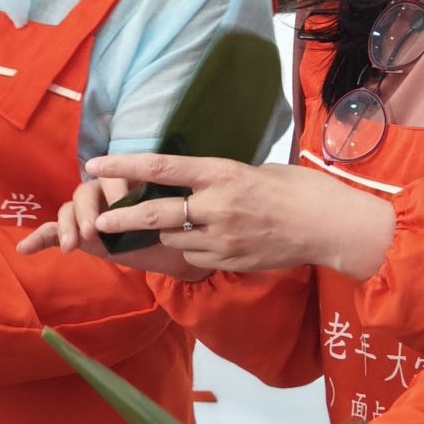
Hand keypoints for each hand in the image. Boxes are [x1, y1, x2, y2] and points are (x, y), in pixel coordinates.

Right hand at [19, 177, 205, 278]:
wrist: (174, 253)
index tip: (122, 203)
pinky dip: (38, 239)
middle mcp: (101, 194)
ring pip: (68, 210)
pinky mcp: (76, 234)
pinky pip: (52, 232)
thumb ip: (158, 206)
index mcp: (124, 182)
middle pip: (84, 192)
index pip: (110, 177)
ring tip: (71, 246)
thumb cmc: (174, 228)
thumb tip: (163, 202)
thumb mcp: (169, 215)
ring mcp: (86, 214)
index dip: (112, 188)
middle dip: (86, 211)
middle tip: (93, 232)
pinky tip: (24, 248)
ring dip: (67, 226)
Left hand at [85, 154, 397, 280]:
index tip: (95, 163)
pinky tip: (197, 242)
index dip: (123, 166)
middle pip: (155, 213)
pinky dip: (187, 250)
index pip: (160, 167)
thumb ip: (216, 178)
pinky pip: (194, 256)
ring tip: (150, 229)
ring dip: (159, 235)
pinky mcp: (229, 260)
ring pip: (172, 238)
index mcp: (221, 172)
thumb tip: (186, 180)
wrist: (329, 225)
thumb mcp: (252, 170)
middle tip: (99, 218)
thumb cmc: (295, 189)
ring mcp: (221, 237)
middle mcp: (217, 205)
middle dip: (122, 217)